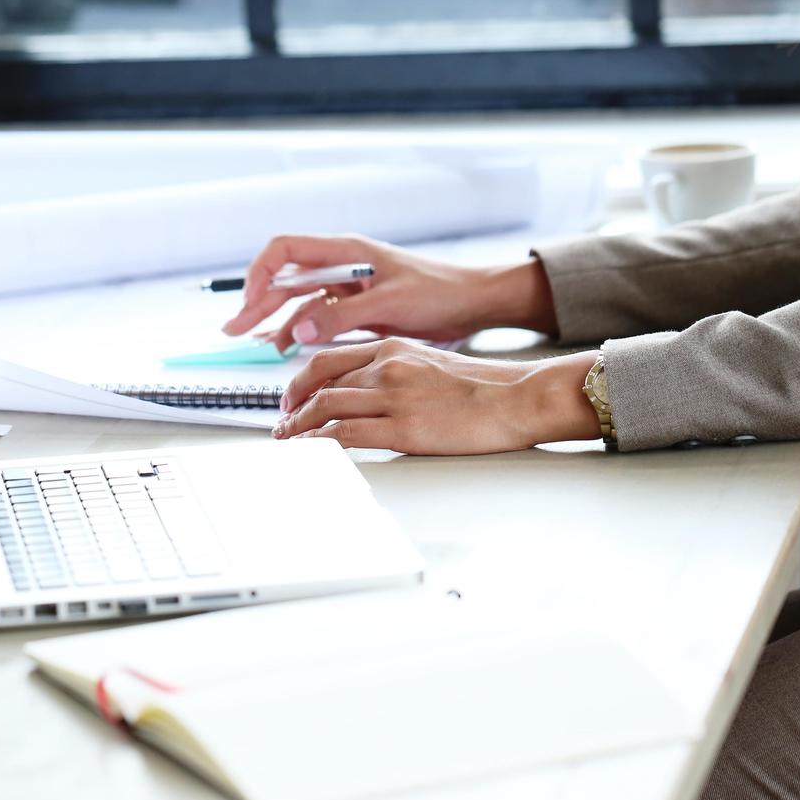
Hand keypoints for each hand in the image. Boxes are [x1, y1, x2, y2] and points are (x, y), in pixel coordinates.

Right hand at [221, 234, 558, 349]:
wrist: (473, 304)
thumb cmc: (440, 292)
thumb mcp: (389, 304)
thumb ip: (341, 316)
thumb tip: (297, 329)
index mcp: (346, 251)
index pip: (285, 250)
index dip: (260, 273)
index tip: (249, 302)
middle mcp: (341, 266)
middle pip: (285, 278)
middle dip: (256, 302)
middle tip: (232, 329)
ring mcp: (347, 287)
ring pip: (298, 301)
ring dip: (275, 320)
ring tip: (255, 344)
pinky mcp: (356, 308)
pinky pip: (318, 318)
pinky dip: (300, 332)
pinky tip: (287, 348)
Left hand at [271, 340, 602, 454]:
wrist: (517, 397)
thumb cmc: (485, 387)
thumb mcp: (431, 364)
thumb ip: (397, 372)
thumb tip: (370, 395)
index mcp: (393, 347)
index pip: (330, 359)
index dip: (302, 381)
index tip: (292, 399)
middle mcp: (387, 366)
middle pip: (320, 383)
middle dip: (292, 406)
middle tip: (282, 425)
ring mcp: (393, 396)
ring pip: (326, 407)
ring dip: (299, 427)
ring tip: (289, 443)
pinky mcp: (403, 428)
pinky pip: (345, 434)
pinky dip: (318, 443)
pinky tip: (309, 451)